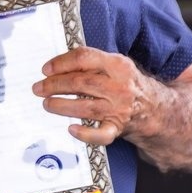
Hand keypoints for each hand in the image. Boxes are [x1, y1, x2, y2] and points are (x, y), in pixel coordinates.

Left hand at [31, 46, 146, 146]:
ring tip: (47, 103)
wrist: (153, 107)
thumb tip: (56, 67)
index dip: (61, 63)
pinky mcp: (118, 127)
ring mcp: (119, 108)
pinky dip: (85, 134)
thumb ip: (92, 63)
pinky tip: (71, 129)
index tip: (46, 69)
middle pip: (80, 83)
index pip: (84, 58)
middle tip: (39, 88)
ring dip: (61, 105)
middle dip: (54, 85)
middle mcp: (119, 86)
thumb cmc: (126, 84)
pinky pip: (101, 134)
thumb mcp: (115, 65)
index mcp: (117, 65)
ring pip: (85, 107)